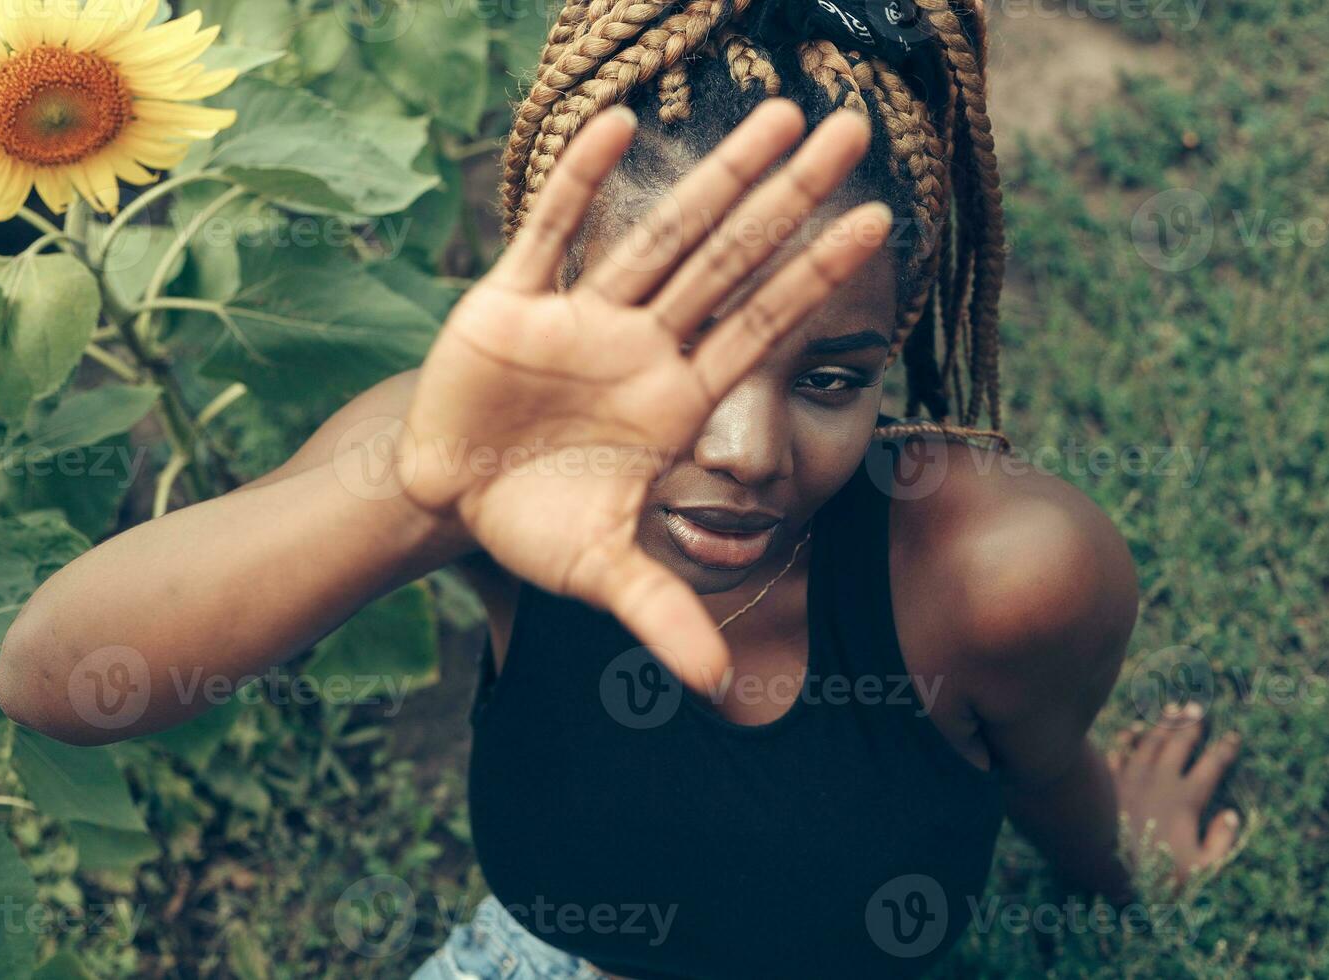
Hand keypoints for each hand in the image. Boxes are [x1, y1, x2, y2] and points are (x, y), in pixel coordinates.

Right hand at [401, 99, 892, 694]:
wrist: (450, 498)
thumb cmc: (537, 524)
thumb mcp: (602, 573)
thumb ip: (662, 614)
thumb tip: (718, 690)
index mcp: (676, 399)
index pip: (762, 325)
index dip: (816, 276)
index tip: (878, 224)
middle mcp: (643, 344)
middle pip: (730, 257)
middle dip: (789, 196)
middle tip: (855, 130)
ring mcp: (583, 317)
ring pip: (659, 231)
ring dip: (713, 174)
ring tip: (777, 111)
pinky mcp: (511, 302)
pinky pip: (549, 234)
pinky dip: (577, 186)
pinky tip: (617, 126)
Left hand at [1107, 704, 1243, 887]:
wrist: (1101, 863)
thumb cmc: (1153, 872)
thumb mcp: (1200, 868)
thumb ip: (1222, 842)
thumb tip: (1232, 815)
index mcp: (1186, 799)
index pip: (1213, 765)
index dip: (1226, 749)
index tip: (1234, 735)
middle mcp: (1160, 780)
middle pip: (1180, 743)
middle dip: (1192, 724)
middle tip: (1198, 708)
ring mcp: (1132, 775)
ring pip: (1151, 740)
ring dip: (1164, 723)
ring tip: (1173, 707)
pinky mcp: (1108, 779)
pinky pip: (1120, 750)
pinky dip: (1129, 737)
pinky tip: (1134, 728)